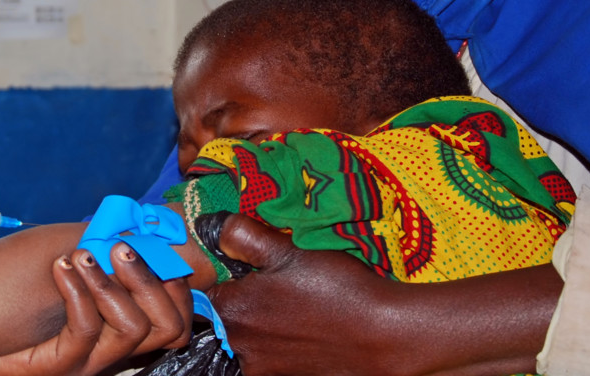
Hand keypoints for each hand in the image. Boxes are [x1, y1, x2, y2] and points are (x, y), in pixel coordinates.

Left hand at [0, 244, 193, 375]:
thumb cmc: (7, 286)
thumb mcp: (63, 255)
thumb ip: (100, 244)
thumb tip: (139, 217)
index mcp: (120, 323)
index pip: (177, 312)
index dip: (179, 277)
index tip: (157, 239)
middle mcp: (113, 348)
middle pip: (172, 325)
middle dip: (153, 278)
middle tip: (121, 247)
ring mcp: (88, 362)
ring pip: (135, 328)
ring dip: (112, 281)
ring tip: (81, 254)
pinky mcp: (58, 368)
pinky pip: (86, 330)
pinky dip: (77, 291)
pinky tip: (59, 267)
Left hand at [209, 214, 560, 375]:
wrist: (385, 336)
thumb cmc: (337, 290)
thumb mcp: (288, 251)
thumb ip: (243, 237)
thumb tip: (212, 227)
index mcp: (232, 310)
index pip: (204, 291)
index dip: (224, 275)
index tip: (246, 267)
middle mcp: (239, 345)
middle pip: (225, 317)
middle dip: (243, 300)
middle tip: (277, 285)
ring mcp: (263, 368)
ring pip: (247, 339)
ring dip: (261, 324)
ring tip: (294, 307)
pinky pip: (269, 357)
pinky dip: (279, 343)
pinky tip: (304, 328)